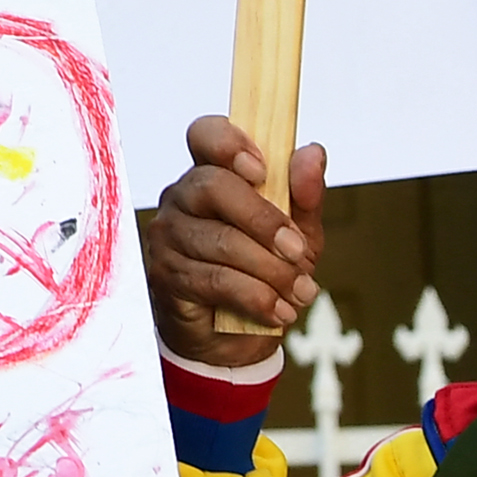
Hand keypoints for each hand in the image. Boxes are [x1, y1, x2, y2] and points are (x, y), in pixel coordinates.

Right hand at [143, 115, 320, 364]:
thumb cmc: (262, 274)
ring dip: (271, 270)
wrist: (235, 341)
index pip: (204, 135)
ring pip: (220, 240)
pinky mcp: (165, 276)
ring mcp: (168, 236)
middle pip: (212, 185)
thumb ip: (304, 195)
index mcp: (212, 174)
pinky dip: (256, 297)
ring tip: (300, 292)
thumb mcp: (297, 235)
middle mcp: (181, 198)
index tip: (262, 170)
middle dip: (264, 221)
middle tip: (298, 251)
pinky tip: (277, 311)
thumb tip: (312, 153)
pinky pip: (215, 279)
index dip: (229, 143)